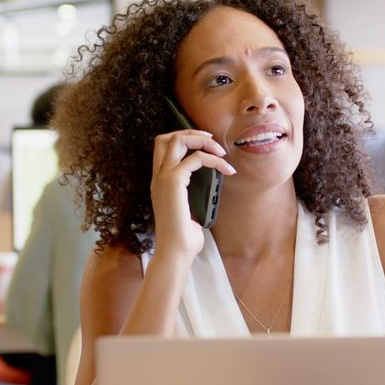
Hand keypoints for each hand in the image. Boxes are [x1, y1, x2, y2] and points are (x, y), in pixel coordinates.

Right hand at [149, 129, 234, 258]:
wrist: (175, 251)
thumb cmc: (183, 238)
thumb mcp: (188, 212)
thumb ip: (191, 199)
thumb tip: (208, 192)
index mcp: (159, 183)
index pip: (163, 148)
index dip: (184, 139)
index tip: (205, 145)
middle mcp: (158, 177)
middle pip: (166, 138)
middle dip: (190, 132)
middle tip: (211, 140)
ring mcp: (163, 178)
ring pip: (177, 140)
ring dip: (202, 140)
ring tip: (221, 152)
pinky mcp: (173, 181)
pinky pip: (195, 158)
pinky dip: (214, 160)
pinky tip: (226, 169)